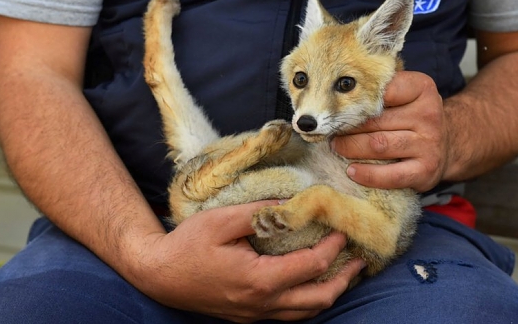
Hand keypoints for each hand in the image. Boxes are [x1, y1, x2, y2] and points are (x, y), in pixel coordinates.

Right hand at [123, 201, 364, 322]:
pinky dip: (308, 300)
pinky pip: (289, 314)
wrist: (158, 275)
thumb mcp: (221, 220)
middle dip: (344, 279)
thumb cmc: (187, 245)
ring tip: (344, 273)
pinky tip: (310, 284)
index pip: (311, 265)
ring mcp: (255, 314)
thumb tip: (292, 205)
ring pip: (305, 312)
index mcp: (259, 279)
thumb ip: (260, 214)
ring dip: (329, 292)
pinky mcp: (248, 316)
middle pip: (318, 298)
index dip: (333, 247)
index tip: (342, 228)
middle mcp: (262, 303)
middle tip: (359, 259)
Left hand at [330, 71, 448, 191]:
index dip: (358, 98)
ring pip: (378, 145)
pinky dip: (367, 175)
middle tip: (331, 129)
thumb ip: (380, 91)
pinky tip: (352, 171)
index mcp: (422, 89)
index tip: (339, 103)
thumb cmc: (413, 117)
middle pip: (376, 120)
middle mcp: (429, 115)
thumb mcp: (405, 95)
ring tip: (337, 146)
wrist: (447, 145)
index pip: (384, 89)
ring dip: (351, 147)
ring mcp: (429, 144)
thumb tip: (338, 95)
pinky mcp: (425, 170)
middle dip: (348, 126)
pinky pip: (391, 175)